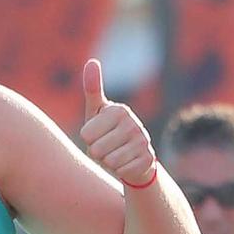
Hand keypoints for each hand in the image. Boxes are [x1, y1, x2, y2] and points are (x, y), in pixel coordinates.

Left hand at [80, 59, 158, 188]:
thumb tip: (92, 61)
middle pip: (95, 149)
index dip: (88, 139)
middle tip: (107, 147)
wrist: (134, 156)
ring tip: (115, 154)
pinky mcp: (148, 159)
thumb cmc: (108, 131)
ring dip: (108, 162)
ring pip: (108, 162)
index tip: (99, 134)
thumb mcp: (97, 112)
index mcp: (119, 110)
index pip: (86, 135)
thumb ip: (92, 89)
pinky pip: (120, 171)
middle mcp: (134, 123)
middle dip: (97, 152)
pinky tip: (126, 163)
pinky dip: (119, 171)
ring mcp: (143, 141)